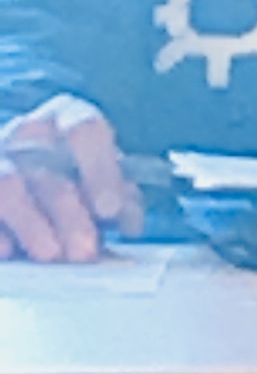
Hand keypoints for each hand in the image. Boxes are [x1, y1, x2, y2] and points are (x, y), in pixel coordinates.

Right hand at [0, 97, 138, 263]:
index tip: (110, 212)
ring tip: (51, 255)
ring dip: (33, 225)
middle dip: (70, 215)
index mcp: (66, 118)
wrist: (27, 191)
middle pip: (50, 171)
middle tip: (85, 252)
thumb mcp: (98, 184)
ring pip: (10, 185)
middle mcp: (27, 131)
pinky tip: (9, 251)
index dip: (101, 171)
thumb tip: (128, 221)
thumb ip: (117, 197)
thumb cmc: (71, 184)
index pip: (86, 130)